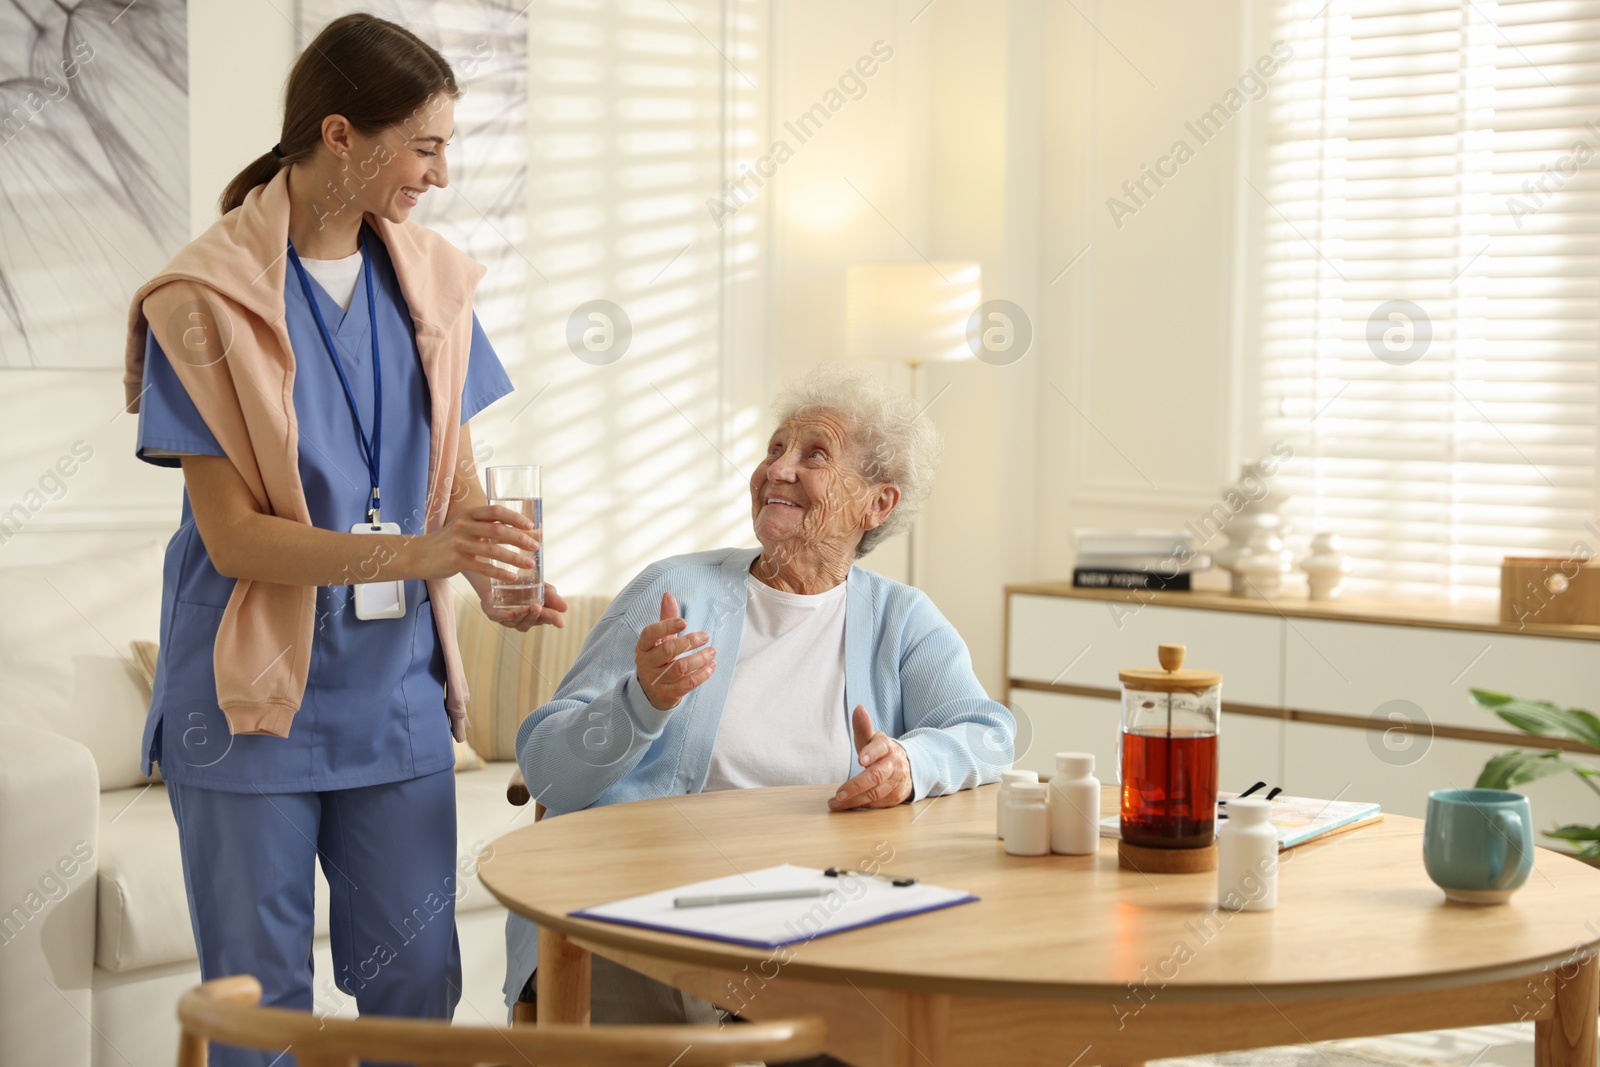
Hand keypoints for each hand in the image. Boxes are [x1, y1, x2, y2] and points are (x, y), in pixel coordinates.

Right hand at [414, 504, 539, 582]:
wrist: (419, 554)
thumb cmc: (448, 541)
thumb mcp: (465, 528)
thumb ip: (486, 527)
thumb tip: (517, 531)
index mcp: (468, 515)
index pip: (496, 511)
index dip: (515, 517)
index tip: (531, 526)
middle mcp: (464, 526)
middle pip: (497, 530)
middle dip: (519, 538)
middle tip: (536, 546)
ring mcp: (459, 544)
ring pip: (492, 550)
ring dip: (514, 558)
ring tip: (530, 564)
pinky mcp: (456, 561)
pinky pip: (483, 567)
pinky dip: (500, 572)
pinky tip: (512, 577)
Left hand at [482, 580, 568, 630]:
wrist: (497, 576)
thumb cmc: (521, 585)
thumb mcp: (540, 586)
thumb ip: (551, 595)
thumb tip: (564, 608)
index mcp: (536, 614)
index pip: (547, 618)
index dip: (554, 620)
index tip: (561, 622)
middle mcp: (522, 619)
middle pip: (532, 621)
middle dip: (537, 616)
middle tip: (540, 608)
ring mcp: (507, 619)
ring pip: (517, 621)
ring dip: (524, 615)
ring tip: (530, 607)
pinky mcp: (493, 613)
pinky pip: (500, 617)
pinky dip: (507, 616)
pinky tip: (513, 613)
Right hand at [634, 593, 715, 710]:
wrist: (651, 691)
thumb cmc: (659, 658)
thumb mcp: (660, 640)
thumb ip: (666, 618)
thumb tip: (668, 595)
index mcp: (643, 646)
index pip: (650, 634)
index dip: (666, 626)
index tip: (684, 622)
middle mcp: (647, 663)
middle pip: (668, 650)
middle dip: (690, 642)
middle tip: (706, 636)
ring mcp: (656, 680)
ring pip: (681, 667)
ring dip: (700, 658)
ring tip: (712, 652)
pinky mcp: (667, 694)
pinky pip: (688, 683)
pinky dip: (703, 674)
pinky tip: (711, 666)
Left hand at [829, 705, 911, 810]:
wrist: (907, 768)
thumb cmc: (882, 752)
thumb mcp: (874, 739)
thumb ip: (864, 727)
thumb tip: (858, 708)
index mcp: (887, 748)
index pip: (881, 748)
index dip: (871, 754)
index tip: (860, 760)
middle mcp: (892, 766)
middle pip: (876, 777)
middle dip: (856, 786)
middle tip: (838, 794)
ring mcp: (894, 783)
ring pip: (874, 794)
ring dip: (854, 800)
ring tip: (835, 803)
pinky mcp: (893, 798)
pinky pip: (876, 805)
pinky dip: (860, 806)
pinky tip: (846, 806)